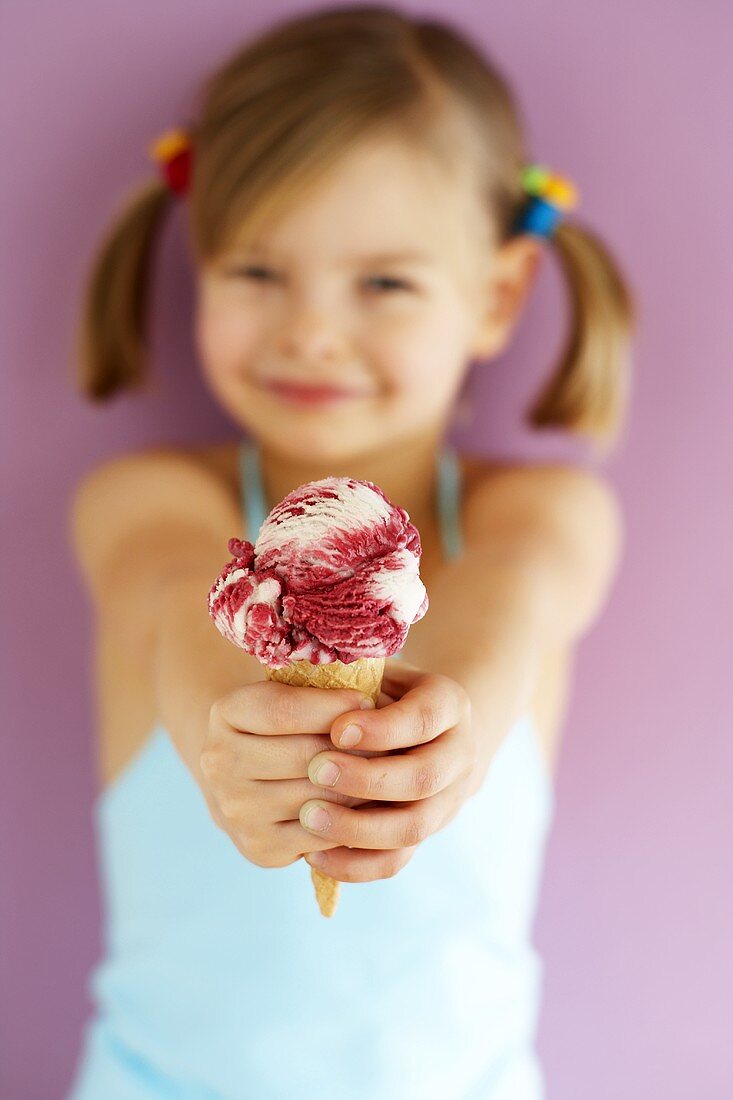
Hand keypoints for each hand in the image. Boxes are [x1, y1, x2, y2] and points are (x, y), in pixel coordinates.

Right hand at [200, 681, 387, 868]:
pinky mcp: (258, 847)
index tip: (368, 702)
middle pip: (305, 756)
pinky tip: (368, 805)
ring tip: (387, 773)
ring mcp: (236, 809)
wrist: (246, 777)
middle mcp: (219, 762)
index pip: (284, 710)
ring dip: (360, 787)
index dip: (333, 707)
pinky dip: (350, 822)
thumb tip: (367, 706)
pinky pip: (319, 836)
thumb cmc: (285, 725)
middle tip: (390, 742)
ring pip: (317, 797)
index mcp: (226, 713)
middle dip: (356, 749)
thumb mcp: (291, 693)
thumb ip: (319, 690)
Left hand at [300, 658, 476, 883]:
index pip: (424, 719)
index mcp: (450, 705)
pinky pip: (395, 862)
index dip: (383, 729)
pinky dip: (354, 864)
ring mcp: (447, 801)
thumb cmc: (386, 691)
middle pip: (423, 778)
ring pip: (413, 828)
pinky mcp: (425, 835)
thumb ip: (355, 678)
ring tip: (308, 816)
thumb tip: (309, 683)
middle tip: (316, 770)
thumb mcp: (379, 672)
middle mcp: (459, 755)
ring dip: (358, 827)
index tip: (337, 729)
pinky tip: (313, 855)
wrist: (427, 728)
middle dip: (367, 779)